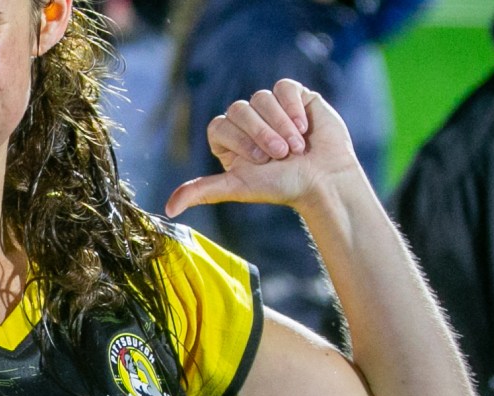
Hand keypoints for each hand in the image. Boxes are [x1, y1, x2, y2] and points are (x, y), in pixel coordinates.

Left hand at [166, 78, 367, 217]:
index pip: (218, 126)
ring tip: (296, 147)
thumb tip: (168, 209)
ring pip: (261, 98)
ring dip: (280, 125)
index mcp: (228, 139)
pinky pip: (284, 88)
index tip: (260, 161)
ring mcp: (270, 107)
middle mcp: (246, 120)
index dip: (239, 140)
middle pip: (239, 110)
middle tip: (280, 155)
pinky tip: (304, 127)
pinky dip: (292, 107)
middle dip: (261, 134)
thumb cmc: (281, 185)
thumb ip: (202, 191)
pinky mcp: (295, 96)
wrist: (324, 179)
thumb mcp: (237, 187)